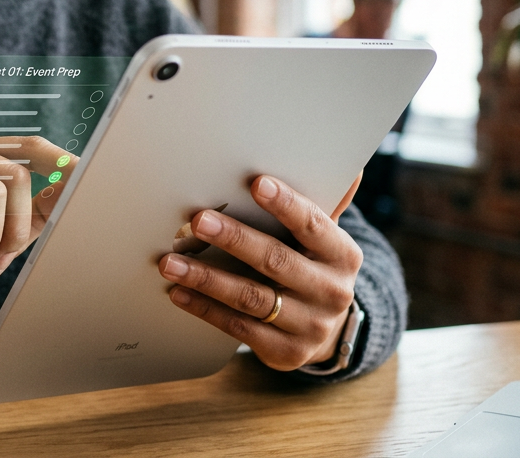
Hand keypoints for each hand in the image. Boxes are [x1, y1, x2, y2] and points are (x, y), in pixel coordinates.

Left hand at [156, 174, 363, 370]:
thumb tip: (349, 168)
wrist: (325, 329)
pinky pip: (239, 327)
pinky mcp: (286, 352)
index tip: (256, 183)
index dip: (286, 204)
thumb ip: (321, 206)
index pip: (314, 224)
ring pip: (251, 298)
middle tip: (197, 221)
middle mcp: (332, 291)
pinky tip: (178, 292)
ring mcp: (311, 325)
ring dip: (207, 278)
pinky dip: (205, 308)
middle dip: (234, 239)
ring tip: (170, 262)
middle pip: (276, 261)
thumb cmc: (311, 266)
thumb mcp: (322, 239)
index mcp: (343, 255)